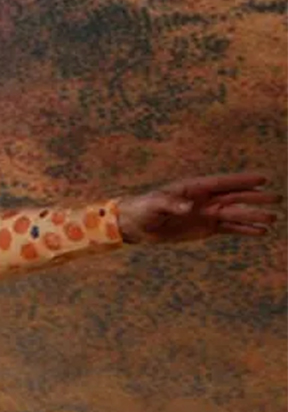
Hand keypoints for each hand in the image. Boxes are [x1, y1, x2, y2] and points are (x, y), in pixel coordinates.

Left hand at [118, 172, 278, 243]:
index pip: (223, 183)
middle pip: (235, 198)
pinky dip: (245, 230)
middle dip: (255, 198)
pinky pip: (230, 228)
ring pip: (236, 214)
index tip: (262, 178)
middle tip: (276, 199)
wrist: (137, 225)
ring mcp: (208, 214)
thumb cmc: (145, 209)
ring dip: (254, 216)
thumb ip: (172, 204)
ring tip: (273, 219)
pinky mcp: (207, 228)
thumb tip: (189, 207)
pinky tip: (261, 232)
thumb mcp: (155, 204)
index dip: (242, 180)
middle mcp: (206, 199)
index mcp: (195, 188)